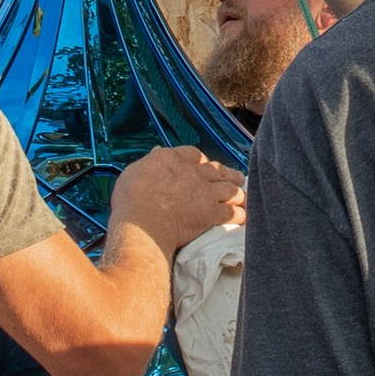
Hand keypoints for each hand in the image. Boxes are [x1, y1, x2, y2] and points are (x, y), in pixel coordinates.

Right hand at [110, 146, 245, 256]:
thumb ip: (149, 162)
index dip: (201, 160)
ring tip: (242, 195)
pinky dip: (239, 214)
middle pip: (217, 169)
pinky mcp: (213, 213)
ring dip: (238, 191)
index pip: (193, 154)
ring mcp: (206, 192)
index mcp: (172, 159)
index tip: (204, 164)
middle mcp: (193, 172)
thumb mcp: (133, 172)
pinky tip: (243, 216)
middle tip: (234, 177)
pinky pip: (232, 212)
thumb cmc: (131, 200)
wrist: (144, 222)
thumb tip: (156, 153)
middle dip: (227, 173)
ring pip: (230, 188)